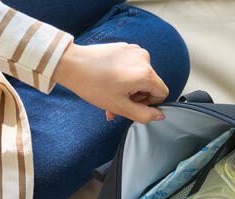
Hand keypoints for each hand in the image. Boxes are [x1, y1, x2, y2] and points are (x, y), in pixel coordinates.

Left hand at [52, 41, 168, 123]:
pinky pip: (132, 67)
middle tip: (117, 104)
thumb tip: (160, 115)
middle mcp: (144, 59)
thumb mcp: (121, 107)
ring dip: (129, 88)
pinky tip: (109, 81)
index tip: (132, 105)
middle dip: (136, 97)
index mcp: (146, 73)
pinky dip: (124, 77)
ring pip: (140, 77)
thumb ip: (144, 115)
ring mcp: (134, 51)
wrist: (72, 65)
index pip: (162, 93)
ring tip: (111, 94)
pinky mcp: (125, 48)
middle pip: (150, 85)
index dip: (149, 104)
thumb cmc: (93, 85)